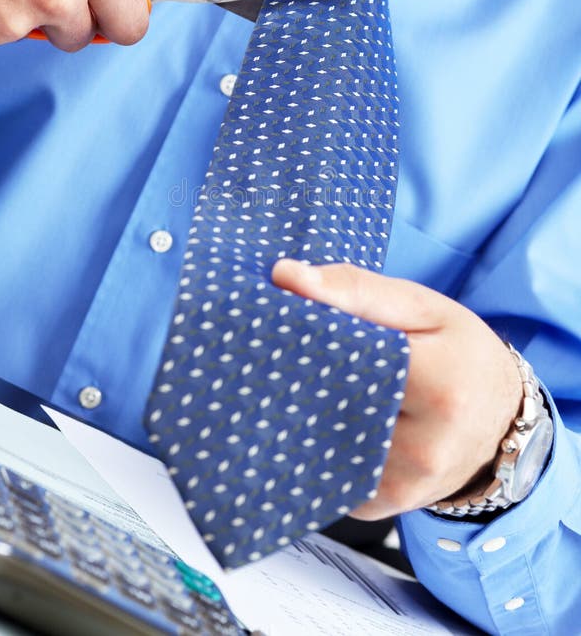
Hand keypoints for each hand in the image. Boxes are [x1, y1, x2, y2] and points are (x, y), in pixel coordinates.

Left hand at [272, 259, 520, 518]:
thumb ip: (354, 289)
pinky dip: (322, 441)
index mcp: (439, 389)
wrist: (499, 422)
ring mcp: (403, 486)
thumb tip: (286, 277)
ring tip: (314, 383)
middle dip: (301, 375)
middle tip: (289, 352)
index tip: (284, 321)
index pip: (343, 358)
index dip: (306, 336)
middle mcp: (424, 449)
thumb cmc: (462, 355)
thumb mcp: (422, 307)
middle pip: (325, 403)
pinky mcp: (382, 506)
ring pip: (321, 439)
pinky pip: (330, 469)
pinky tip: (331, 419)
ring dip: (306, 411)